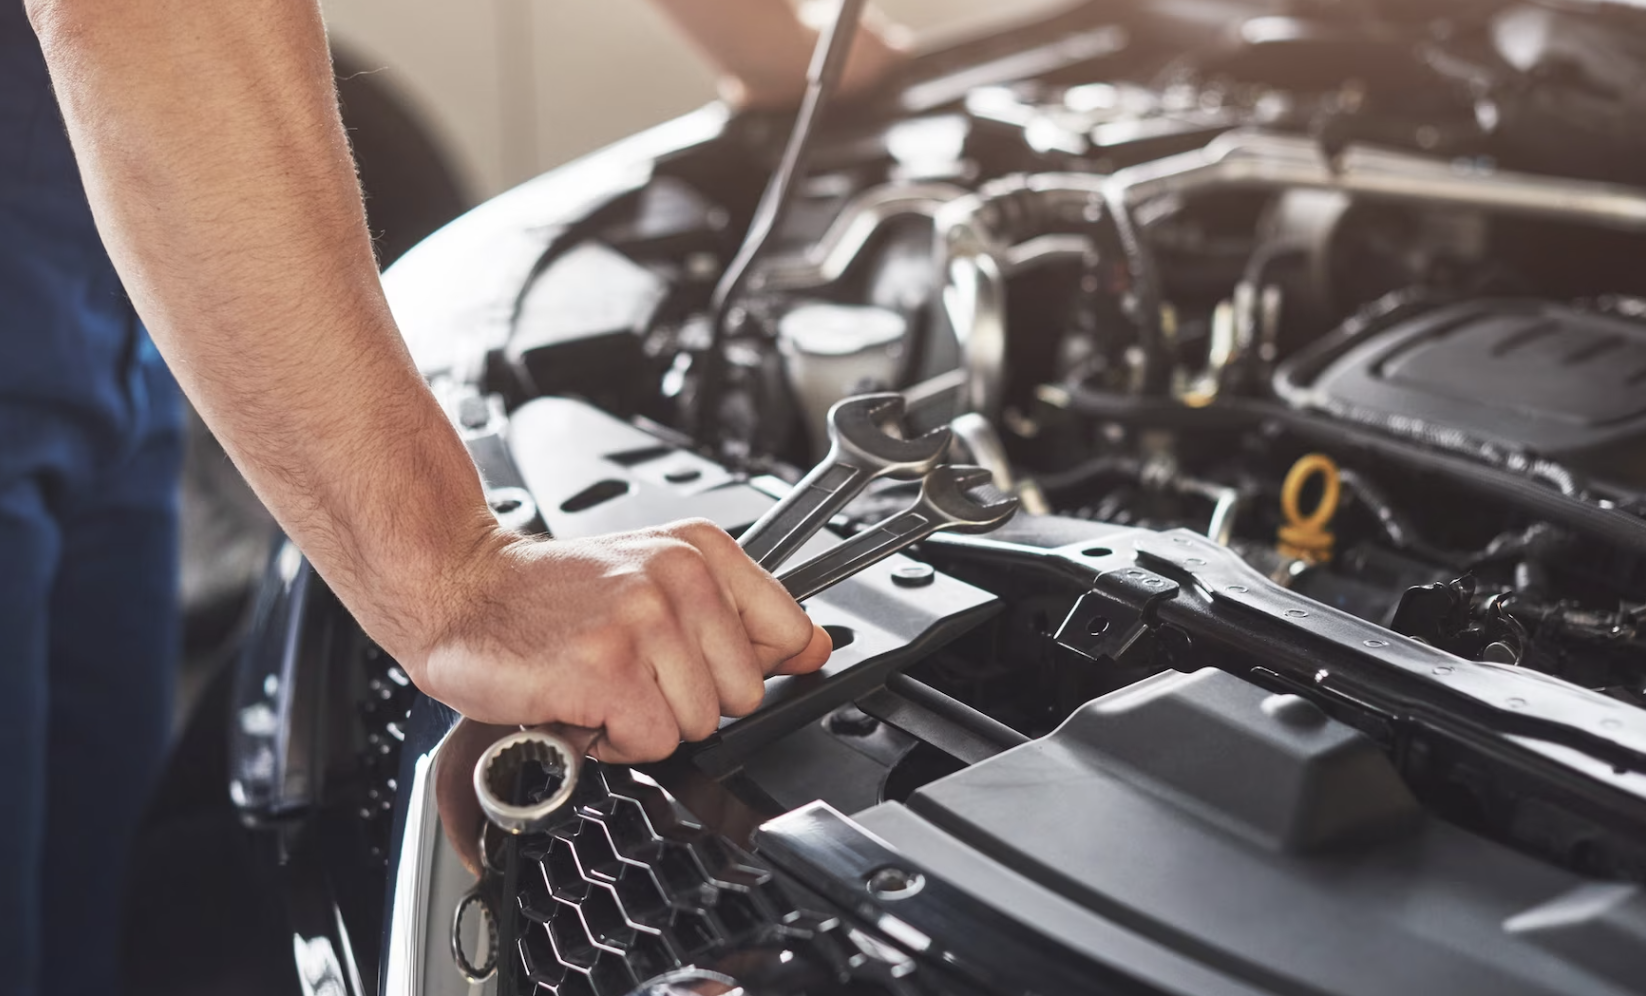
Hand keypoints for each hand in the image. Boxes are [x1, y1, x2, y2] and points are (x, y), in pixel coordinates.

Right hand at [406, 519, 831, 764]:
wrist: (460, 588)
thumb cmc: (549, 595)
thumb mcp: (655, 579)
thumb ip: (741, 614)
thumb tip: (816, 647)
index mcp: (699, 551)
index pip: (788, 633)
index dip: (741, 667)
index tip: (695, 661)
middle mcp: (678, 576)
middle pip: (744, 694)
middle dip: (687, 701)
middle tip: (629, 671)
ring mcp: (644, 620)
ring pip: (698, 725)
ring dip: (643, 722)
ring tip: (600, 683)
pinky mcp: (608, 668)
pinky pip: (653, 743)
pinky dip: (611, 742)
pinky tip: (580, 703)